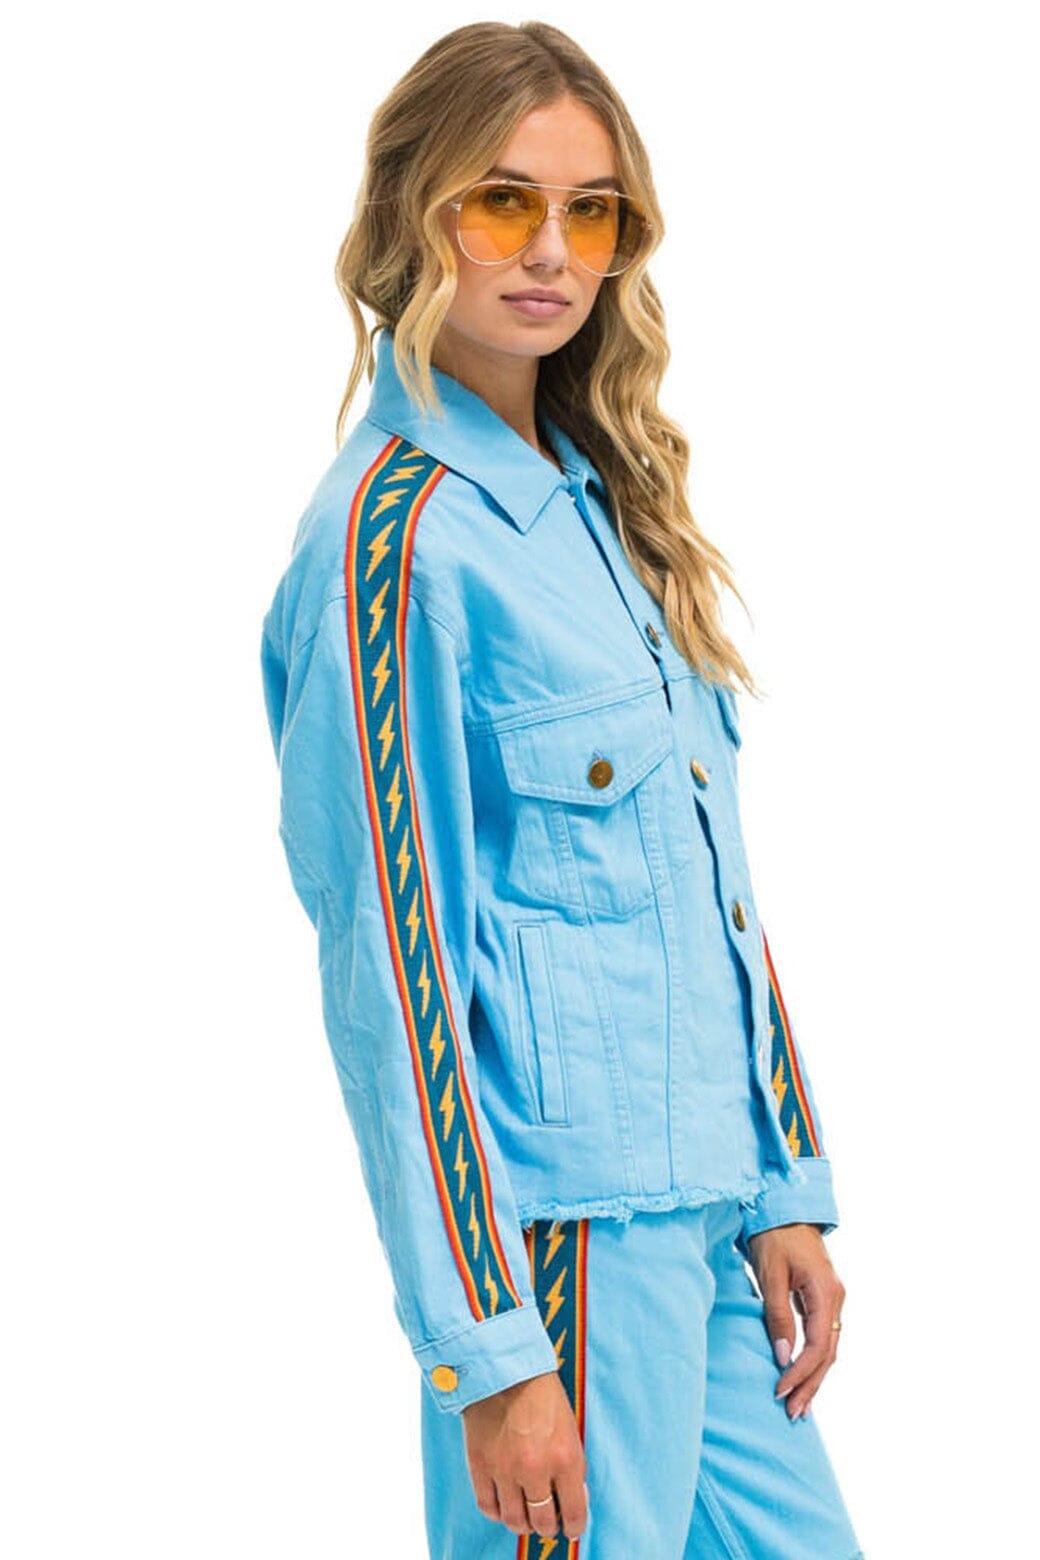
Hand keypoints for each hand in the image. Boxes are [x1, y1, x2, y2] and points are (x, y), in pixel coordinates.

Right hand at [461, 1368, 587, 1539]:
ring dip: (522, 1524)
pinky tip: (503, 1505)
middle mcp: (536, 1469)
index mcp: (565, 1459)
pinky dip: (496, 1511)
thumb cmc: (542, 1394)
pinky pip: (487, 1505)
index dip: (574, 1526)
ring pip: (514, 1520)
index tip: (571, 1528)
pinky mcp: (480, 1465)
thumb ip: (572, 1466)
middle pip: (542, 1522)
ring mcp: (505, 1469)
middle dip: (548, 1527)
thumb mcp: (569, 1428)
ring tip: (525, 1517)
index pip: (574, 1512)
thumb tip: (573, 1499)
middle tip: (547, 1523)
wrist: (505, 1368)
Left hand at [745, 1221, 845, 1420]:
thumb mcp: (771, 1274)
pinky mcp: (821, 1298)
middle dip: (811, 1385)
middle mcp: (835, 1299)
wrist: (783, 1205)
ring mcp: (831, 1299)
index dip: (800, 1372)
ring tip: (799, 1406)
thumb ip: (777, 1315)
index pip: (817, 1346)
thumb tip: (782, 1357)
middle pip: (828, 1354)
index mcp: (826, 1292)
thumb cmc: (774, 1235)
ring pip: (827, 1348)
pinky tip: (803, 1376)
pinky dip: (813, 1360)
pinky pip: (822, 1337)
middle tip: (793, 1413)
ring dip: (813, 1377)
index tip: (779, 1391)